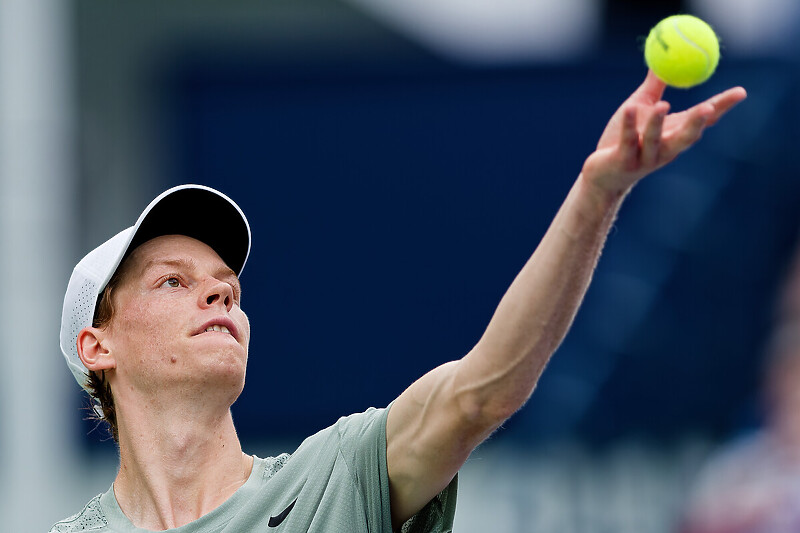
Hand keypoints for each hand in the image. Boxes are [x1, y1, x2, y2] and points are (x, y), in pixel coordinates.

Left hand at [581, 70, 746, 195]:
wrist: (602, 175)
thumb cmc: (622, 139)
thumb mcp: (640, 107)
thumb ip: (654, 86)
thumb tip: (666, 55)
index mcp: (673, 134)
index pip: (703, 121)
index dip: (722, 107)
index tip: (741, 92)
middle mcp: (665, 149)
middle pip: (686, 137)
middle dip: (698, 122)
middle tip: (709, 107)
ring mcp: (645, 158)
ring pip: (656, 141)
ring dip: (659, 124)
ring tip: (664, 105)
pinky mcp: (623, 162)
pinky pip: (628, 142)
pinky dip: (630, 125)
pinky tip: (630, 108)